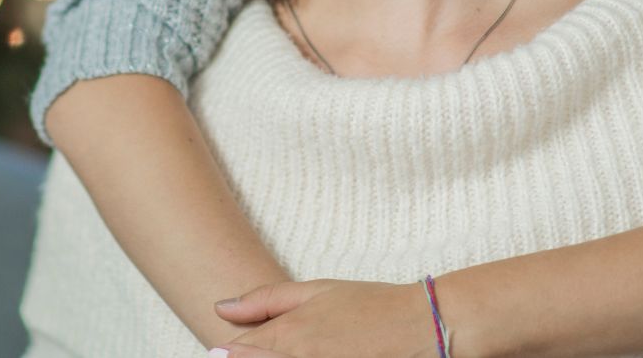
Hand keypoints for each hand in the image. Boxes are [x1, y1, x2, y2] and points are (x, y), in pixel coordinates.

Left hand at [210, 278, 441, 357]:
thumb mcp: (317, 291)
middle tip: (270, 349)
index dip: (233, 353)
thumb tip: (220, 307)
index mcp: (289, 334)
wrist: (423, 327)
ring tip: (303, 349)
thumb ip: (266, 299)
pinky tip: (311, 357)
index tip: (229, 350)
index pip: (238, 352)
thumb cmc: (372, 304)